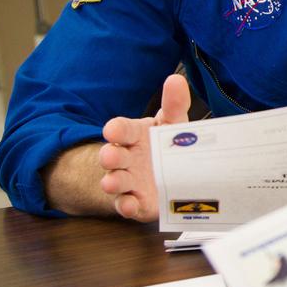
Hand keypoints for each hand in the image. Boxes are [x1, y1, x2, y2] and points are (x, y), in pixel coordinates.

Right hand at [98, 73, 190, 221]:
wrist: (169, 175)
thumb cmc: (166, 145)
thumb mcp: (172, 124)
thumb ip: (174, 105)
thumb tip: (176, 80)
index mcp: (134, 135)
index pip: (121, 129)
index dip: (116, 129)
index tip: (112, 129)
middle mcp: (126, 158)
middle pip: (112, 156)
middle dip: (110, 156)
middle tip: (110, 156)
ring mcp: (129, 181)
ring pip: (115, 181)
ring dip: (112, 182)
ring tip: (111, 182)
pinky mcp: (136, 202)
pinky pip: (126, 205)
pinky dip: (126, 206)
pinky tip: (128, 205)